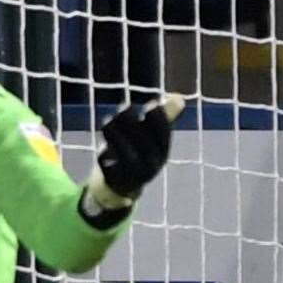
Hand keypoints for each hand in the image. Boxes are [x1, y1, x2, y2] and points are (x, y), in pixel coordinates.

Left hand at [85, 93, 184, 211]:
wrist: (122, 184)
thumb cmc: (139, 151)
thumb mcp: (153, 137)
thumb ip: (164, 117)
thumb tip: (179, 97)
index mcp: (162, 152)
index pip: (162, 130)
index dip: (156, 114)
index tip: (149, 104)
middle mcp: (151, 164)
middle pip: (140, 137)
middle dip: (129, 118)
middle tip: (122, 108)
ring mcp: (132, 174)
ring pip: (123, 149)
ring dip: (114, 131)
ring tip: (108, 121)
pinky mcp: (114, 179)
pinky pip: (107, 161)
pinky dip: (104, 150)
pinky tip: (104, 142)